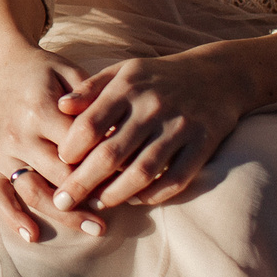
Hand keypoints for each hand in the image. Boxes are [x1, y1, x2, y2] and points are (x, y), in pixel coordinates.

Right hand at [0, 51, 108, 243]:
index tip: (131, 177)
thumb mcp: (72, 72)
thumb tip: (118, 136)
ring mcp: (2, 151)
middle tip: (120, 209)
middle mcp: (18, 134)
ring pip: (35, 191)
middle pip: (60, 176)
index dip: (107, 165)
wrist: (4, 65)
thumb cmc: (46, 71)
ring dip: (66, 215)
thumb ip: (93, 101)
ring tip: (96, 228)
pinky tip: (35, 235)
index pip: (79, 149)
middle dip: (92, 195)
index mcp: (40, 110)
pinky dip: (13, 218)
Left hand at [50, 50, 245, 211]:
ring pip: (142, 171)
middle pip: (112, 153)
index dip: (71, 149)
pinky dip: (153, 194)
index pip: (91, 124)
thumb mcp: (123, 72)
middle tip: (62, 201)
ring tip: (96, 203)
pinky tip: (134, 200)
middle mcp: (153, 106)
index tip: (57, 165)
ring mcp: (179, 126)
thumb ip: (90, 89)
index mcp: (128, 87)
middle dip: (83, 182)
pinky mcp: (203, 144)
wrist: (218, 75)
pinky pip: (176, 179)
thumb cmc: (158, 76)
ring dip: (116, 194)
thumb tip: (59, 107)